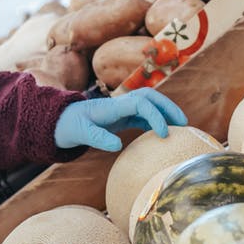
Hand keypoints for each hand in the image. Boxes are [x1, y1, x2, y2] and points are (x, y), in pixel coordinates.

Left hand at [55, 89, 187, 151]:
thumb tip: (116, 145)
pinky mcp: (121, 117)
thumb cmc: (69, 126)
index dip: (156, 115)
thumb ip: (97, 138)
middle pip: (151, 97)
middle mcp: (120, 104)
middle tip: (184, 124)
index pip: (141, 103)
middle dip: (168, 108)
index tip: (164, 134)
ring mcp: (121, 109)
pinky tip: (164, 134)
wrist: (59, 121)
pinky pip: (143, 115)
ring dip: (166, 112)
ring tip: (181, 128)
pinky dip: (156, 121)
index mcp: (112, 106)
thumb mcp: (80, 134)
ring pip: (150, 104)